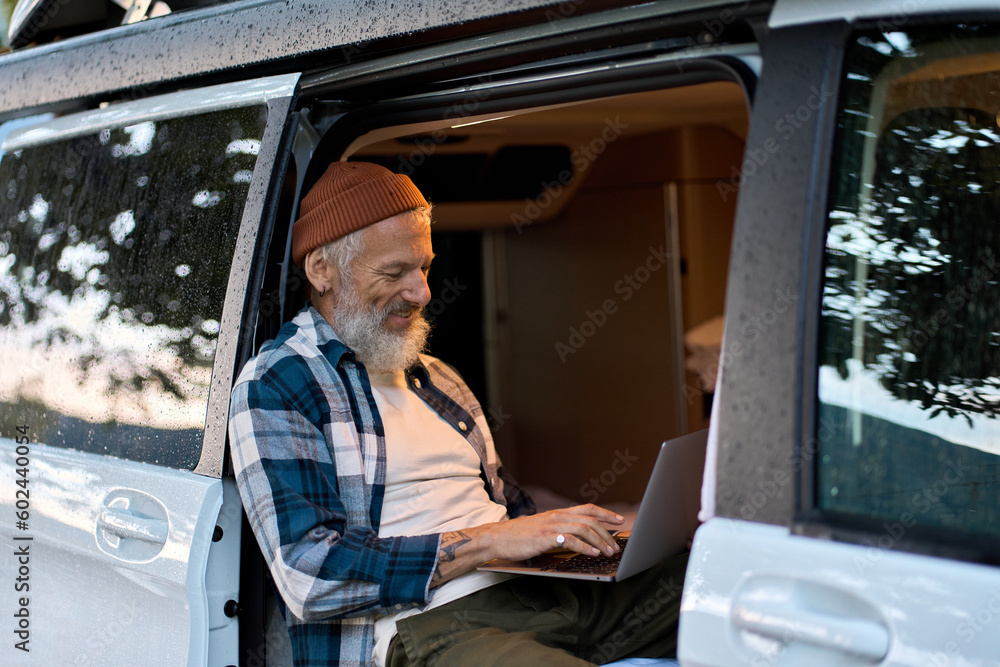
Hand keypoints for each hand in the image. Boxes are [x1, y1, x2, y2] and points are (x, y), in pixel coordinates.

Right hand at [482, 504, 624, 560]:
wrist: (497, 538)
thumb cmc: (519, 536)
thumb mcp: (542, 529)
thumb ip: (559, 530)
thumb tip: (578, 540)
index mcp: (557, 513)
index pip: (587, 508)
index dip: (605, 514)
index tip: (619, 520)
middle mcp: (557, 516)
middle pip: (590, 519)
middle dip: (607, 532)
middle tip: (616, 545)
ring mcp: (551, 525)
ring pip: (583, 528)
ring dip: (600, 540)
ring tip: (608, 551)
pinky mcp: (545, 537)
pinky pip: (571, 540)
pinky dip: (585, 547)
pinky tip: (593, 553)